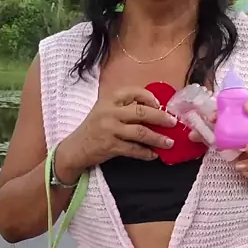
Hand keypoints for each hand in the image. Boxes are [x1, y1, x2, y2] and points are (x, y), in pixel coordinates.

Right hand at [55, 86, 176, 175]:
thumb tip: (153, 109)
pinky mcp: (110, 146)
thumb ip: (124, 107)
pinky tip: (154, 155)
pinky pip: (133, 149)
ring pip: (140, 132)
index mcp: (109, 99)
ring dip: (157, 138)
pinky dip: (145, 153)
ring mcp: (109, 129)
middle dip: (160, 118)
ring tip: (169, 143)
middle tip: (173, 123)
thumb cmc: (94, 128)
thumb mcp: (105, 110)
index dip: (149, 97)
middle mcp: (109, 112)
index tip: (160, 105)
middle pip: (141, 112)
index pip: (133, 92)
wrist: (75, 148)